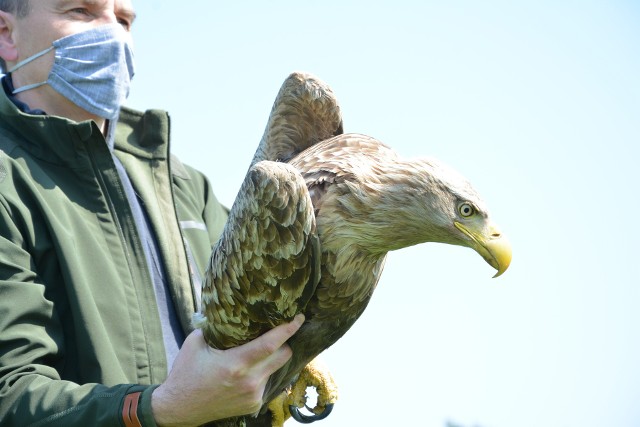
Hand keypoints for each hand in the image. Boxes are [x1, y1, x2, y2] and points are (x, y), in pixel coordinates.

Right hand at [151, 314, 304, 426]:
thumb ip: (214, 327)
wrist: (178, 409)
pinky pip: (267, 383)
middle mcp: (249, 381)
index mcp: (236, 363)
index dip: (288, 329)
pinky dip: (261, 374)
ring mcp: (253, 395)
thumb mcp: (195, 343)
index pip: (271, 344)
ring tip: (256, 355)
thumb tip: (228, 310)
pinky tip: (246, 373)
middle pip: (283, 355)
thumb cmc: (186, 373)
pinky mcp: (253, 405)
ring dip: (271, 359)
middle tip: (279, 332)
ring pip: (275, 369)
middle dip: (285, 342)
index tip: (299, 317)